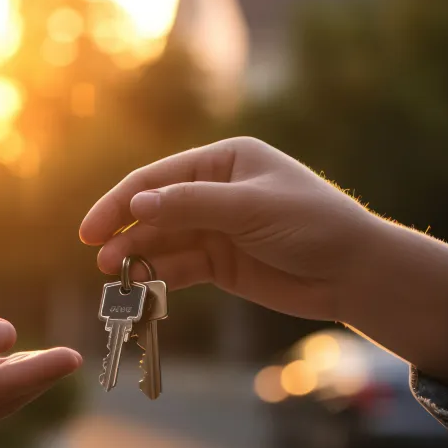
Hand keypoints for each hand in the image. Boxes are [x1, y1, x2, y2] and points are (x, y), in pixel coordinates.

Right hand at [80, 137, 375, 319]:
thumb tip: (136, 205)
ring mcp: (216, 228)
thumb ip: (191, 205)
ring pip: (163, 241)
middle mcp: (215, 190)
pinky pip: (179, 267)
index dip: (121, 202)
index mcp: (224, 160)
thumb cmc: (312, 224)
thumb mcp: (250, 208)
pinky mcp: (221, 263)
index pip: (158, 178)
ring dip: (136, 257)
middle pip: (154, 210)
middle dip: (124, 232)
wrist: (355, 273)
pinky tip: (138, 287)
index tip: (92, 228)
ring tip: (113, 276)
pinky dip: (157, 276)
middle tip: (98, 257)